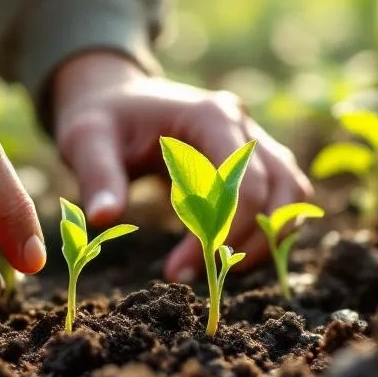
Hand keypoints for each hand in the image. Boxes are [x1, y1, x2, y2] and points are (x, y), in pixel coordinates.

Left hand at [51, 51, 311, 282]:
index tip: (178, 271)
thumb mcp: (87, 141)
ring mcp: (255, 142)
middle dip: (242, 243)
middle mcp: (243, 126)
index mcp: (210, 115)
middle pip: (277, 192)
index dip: (220, 233)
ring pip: (290, 197)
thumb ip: (98, 178)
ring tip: (217, 270)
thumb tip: (103, 218)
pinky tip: (223, 254)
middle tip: (199, 276)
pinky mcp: (254, 162)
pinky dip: (265, 232)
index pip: (242, 183)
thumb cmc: (102, 119)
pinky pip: (281, 200)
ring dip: (264, 240)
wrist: (115, 101)